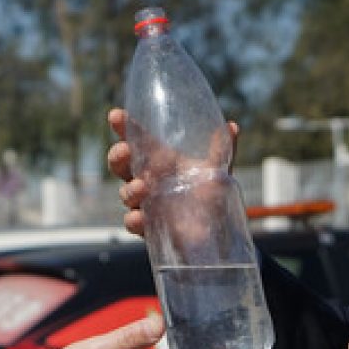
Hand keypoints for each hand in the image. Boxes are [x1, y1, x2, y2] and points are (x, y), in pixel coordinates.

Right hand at [107, 108, 238, 236]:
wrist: (217, 232)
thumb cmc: (210, 197)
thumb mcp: (217, 171)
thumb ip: (221, 150)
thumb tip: (232, 126)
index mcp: (160, 160)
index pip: (137, 139)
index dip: (124, 127)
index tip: (116, 116)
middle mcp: (147, 180)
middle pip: (122, 165)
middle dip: (118, 156)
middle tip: (124, 151)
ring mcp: (145, 204)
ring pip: (126, 193)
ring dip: (129, 189)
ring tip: (141, 187)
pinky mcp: (149, 228)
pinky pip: (133, 223)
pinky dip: (134, 219)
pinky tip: (140, 217)